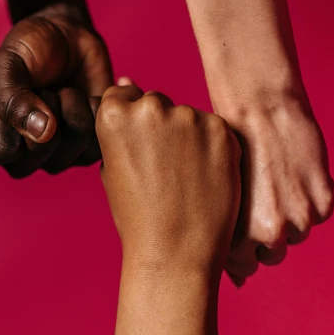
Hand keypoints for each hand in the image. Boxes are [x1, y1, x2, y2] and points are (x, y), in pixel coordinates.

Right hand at [0, 4, 112, 176]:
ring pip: (68, 154)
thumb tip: (42, 133)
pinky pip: (96, 148)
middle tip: (50, 88)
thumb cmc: (29, 48)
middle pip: (36, 157)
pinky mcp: (88, 148)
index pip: (0, 150)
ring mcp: (56, 155)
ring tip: (68, 90)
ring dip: (73, 113)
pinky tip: (90, 97)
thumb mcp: (7, 64)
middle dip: (48, 113)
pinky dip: (97, 115)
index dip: (15, 120)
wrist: (70, 35)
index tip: (22, 90)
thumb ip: (11, 98)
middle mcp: (22, 154)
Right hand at [96, 79, 241, 276]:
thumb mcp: (112, 168)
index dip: (130, 124)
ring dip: (187, 137)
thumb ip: (119, 125)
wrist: (174, 253)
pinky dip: (212, 148)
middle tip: (163, 170)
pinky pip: (213, 128)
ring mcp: (188, 116)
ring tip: (184, 179)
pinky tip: (204, 178)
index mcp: (114, 116)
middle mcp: (150, 108)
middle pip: (155, 103)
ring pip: (186, 116)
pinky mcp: (221, 130)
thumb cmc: (137, 216)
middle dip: (158, 128)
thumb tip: (129, 81)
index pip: (121, 95)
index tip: (138, 150)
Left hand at [218, 96, 333, 283]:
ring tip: (275, 183)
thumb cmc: (230, 147)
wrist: (259, 110)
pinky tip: (294, 175)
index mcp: (236, 233)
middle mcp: (270, 232)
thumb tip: (235, 272)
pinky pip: (319, 213)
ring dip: (290, 216)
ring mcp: (300, 218)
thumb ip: (226, 229)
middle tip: (260, 206)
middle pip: (272, 255)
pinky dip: (310, 198)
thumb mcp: (220, 193)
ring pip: (297, 234)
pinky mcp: (323, 202)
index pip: (242, 267)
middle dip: (266, 238)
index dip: (241, 255)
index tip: (240, 241)